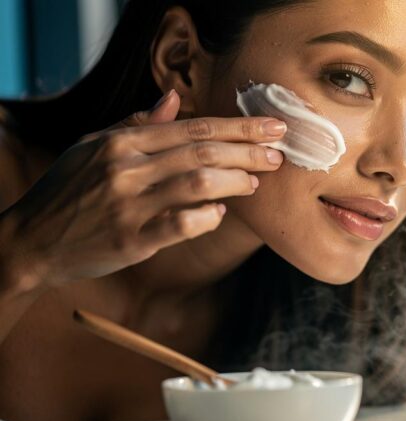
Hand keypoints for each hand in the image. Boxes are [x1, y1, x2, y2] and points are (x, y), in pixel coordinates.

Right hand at [0, 89, 285, 288]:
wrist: (32, 239)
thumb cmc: (68, 190)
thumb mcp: (94, 147)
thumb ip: (138, 124)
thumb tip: (175, 99)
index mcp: (122, 142)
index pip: (193, 128)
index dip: (238, 127)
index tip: (271, 127)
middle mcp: (126, 168)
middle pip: (203, 152)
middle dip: (248, 152)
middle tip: (278, 155)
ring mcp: (129, 204)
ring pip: (197, 184)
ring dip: (235, 182)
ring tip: (255, 182)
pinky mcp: (131, 240)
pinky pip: (181, 225)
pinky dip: (207, 216)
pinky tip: (220, 212)